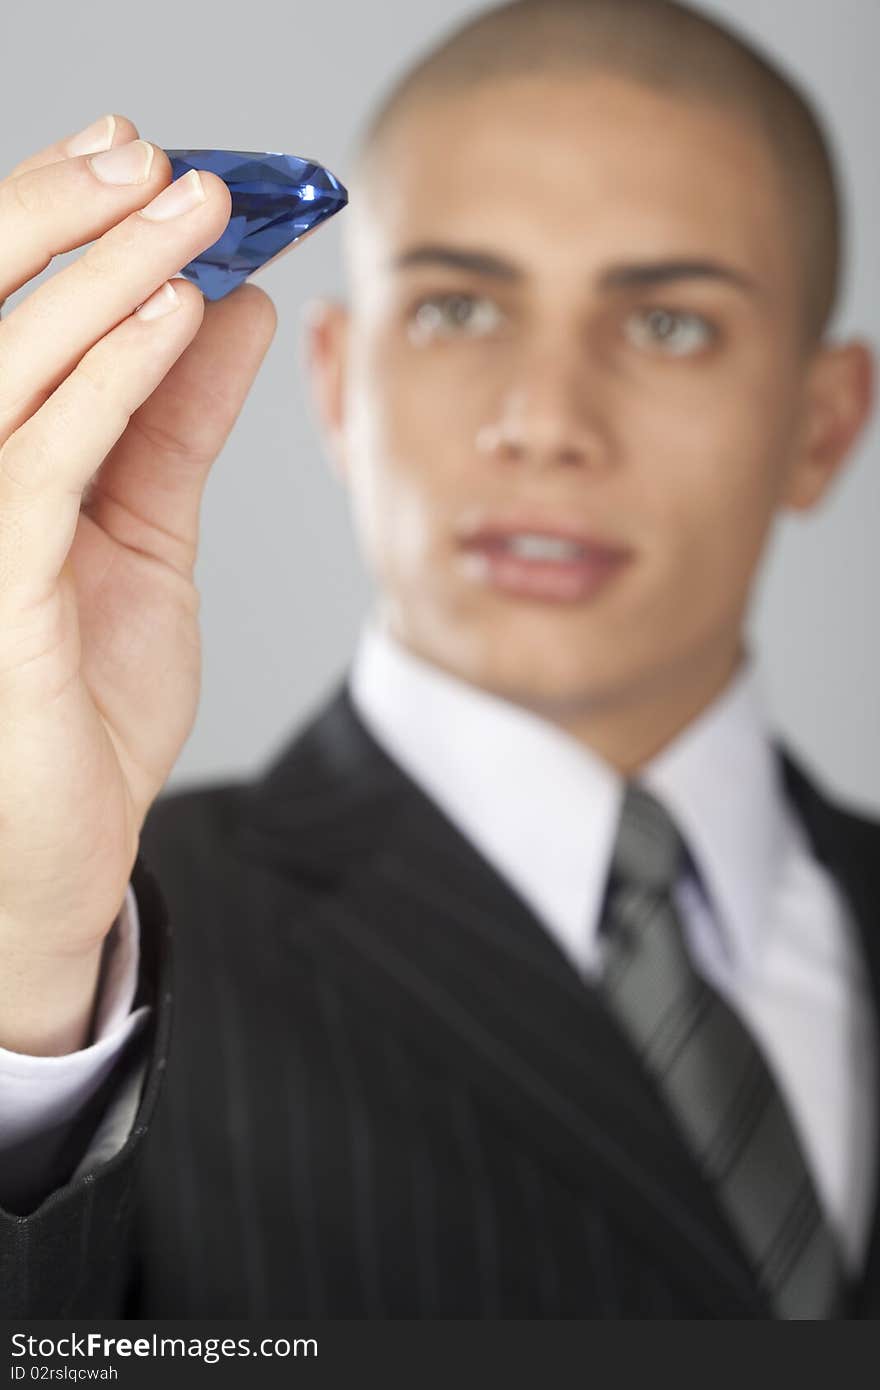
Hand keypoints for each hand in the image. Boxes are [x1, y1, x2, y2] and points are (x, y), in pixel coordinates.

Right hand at [0, 114, 277, 1044]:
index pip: (1, 314)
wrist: (59, 852)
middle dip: (64, 220)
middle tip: (159, 156)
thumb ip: (175, 418)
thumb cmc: (84, 701)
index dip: (57, 224)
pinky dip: (111, 379)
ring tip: (191, 210)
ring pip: (9, 369)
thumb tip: (232, 302)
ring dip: (102, 278)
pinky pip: (41, 460)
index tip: (142, 158)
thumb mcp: (144, 534)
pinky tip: (173, 319)